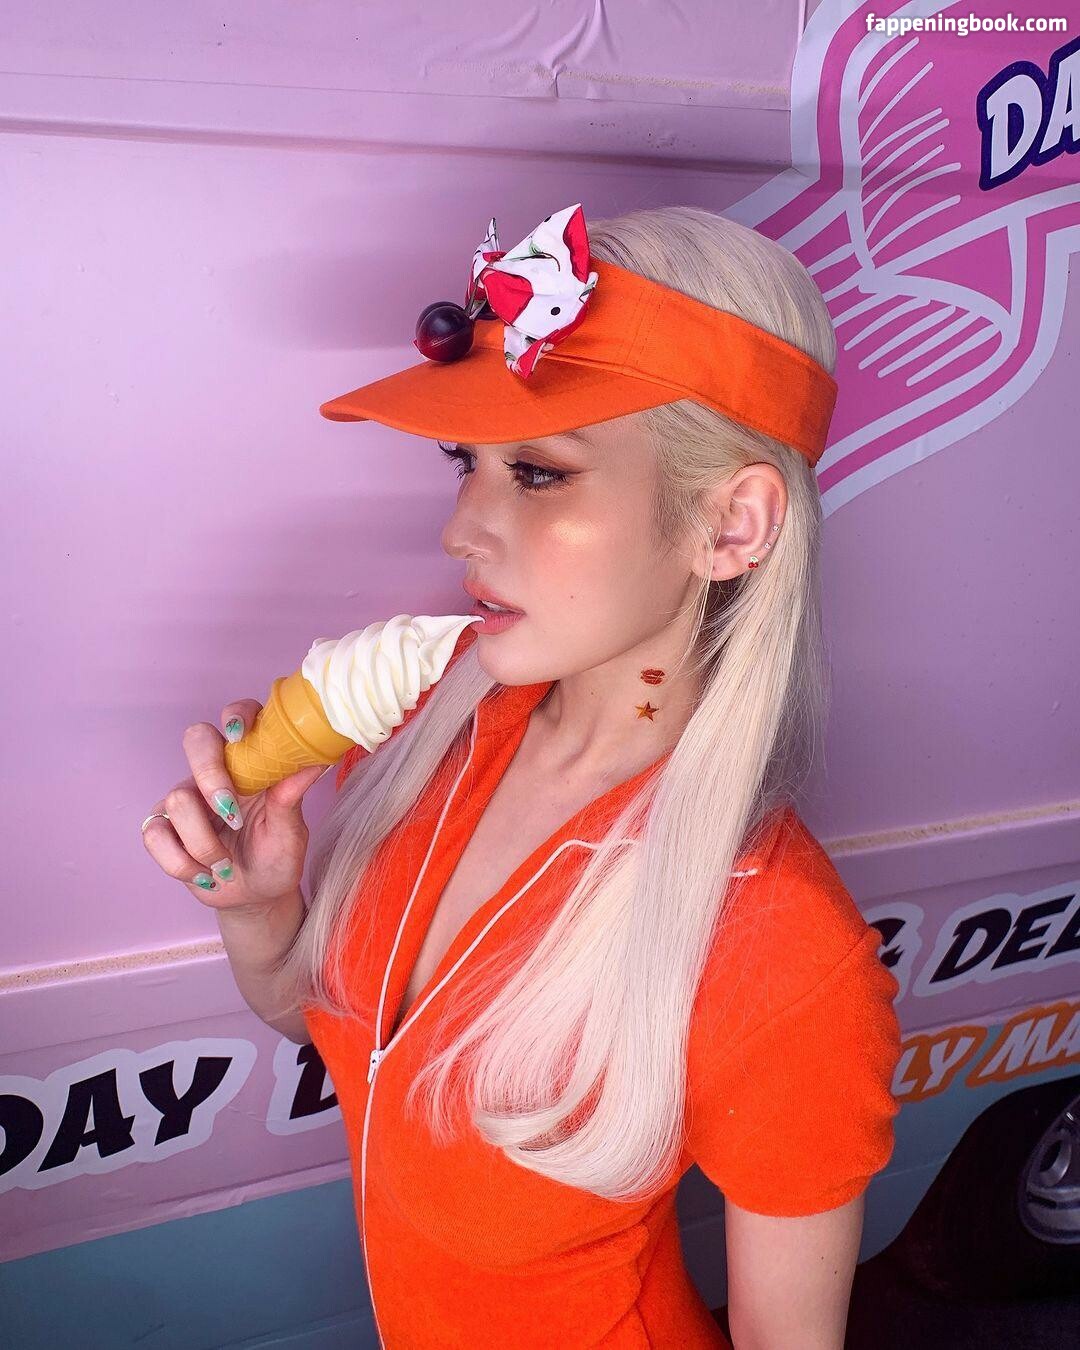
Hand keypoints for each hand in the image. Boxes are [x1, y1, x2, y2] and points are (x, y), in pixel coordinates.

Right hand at [142, 699, 330, 914]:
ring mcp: (185, 799)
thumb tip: (313, 762)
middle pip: (196, 740)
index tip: (240, 736)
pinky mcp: (163, 827)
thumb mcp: (290, 834)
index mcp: (250, 764)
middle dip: (210, 776)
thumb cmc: (276, 858)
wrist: (254, 898)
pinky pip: (155, 834)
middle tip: (231, 815)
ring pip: (176, 800)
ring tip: (225, 864)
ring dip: (204, 843)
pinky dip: (182, 863)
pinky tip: (204, 874)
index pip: (237, 718)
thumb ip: (291, 798)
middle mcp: (215, 774)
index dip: (235, 716)